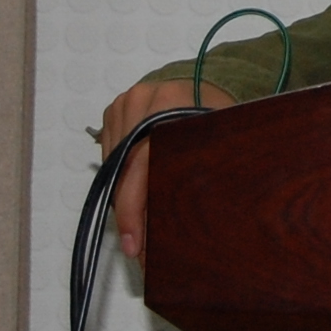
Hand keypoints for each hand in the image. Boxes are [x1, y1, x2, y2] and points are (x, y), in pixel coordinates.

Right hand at [96, 77, 233, 262]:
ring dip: (123, 197)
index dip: (133, 211)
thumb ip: (207, 170)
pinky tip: (137, 190)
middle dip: (127, 214)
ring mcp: (125, 103)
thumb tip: (193, 227)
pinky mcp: (114, 109)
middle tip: (137, 247)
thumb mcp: (221, 140)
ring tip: (139, 223)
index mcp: (170, 106)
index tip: (135, 245)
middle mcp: (141, 101)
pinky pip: (109, 155)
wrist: (209, 83)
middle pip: (123, 171)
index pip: (140, 165)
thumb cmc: (219, 115)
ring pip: (112, 167)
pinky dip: (120, 176)